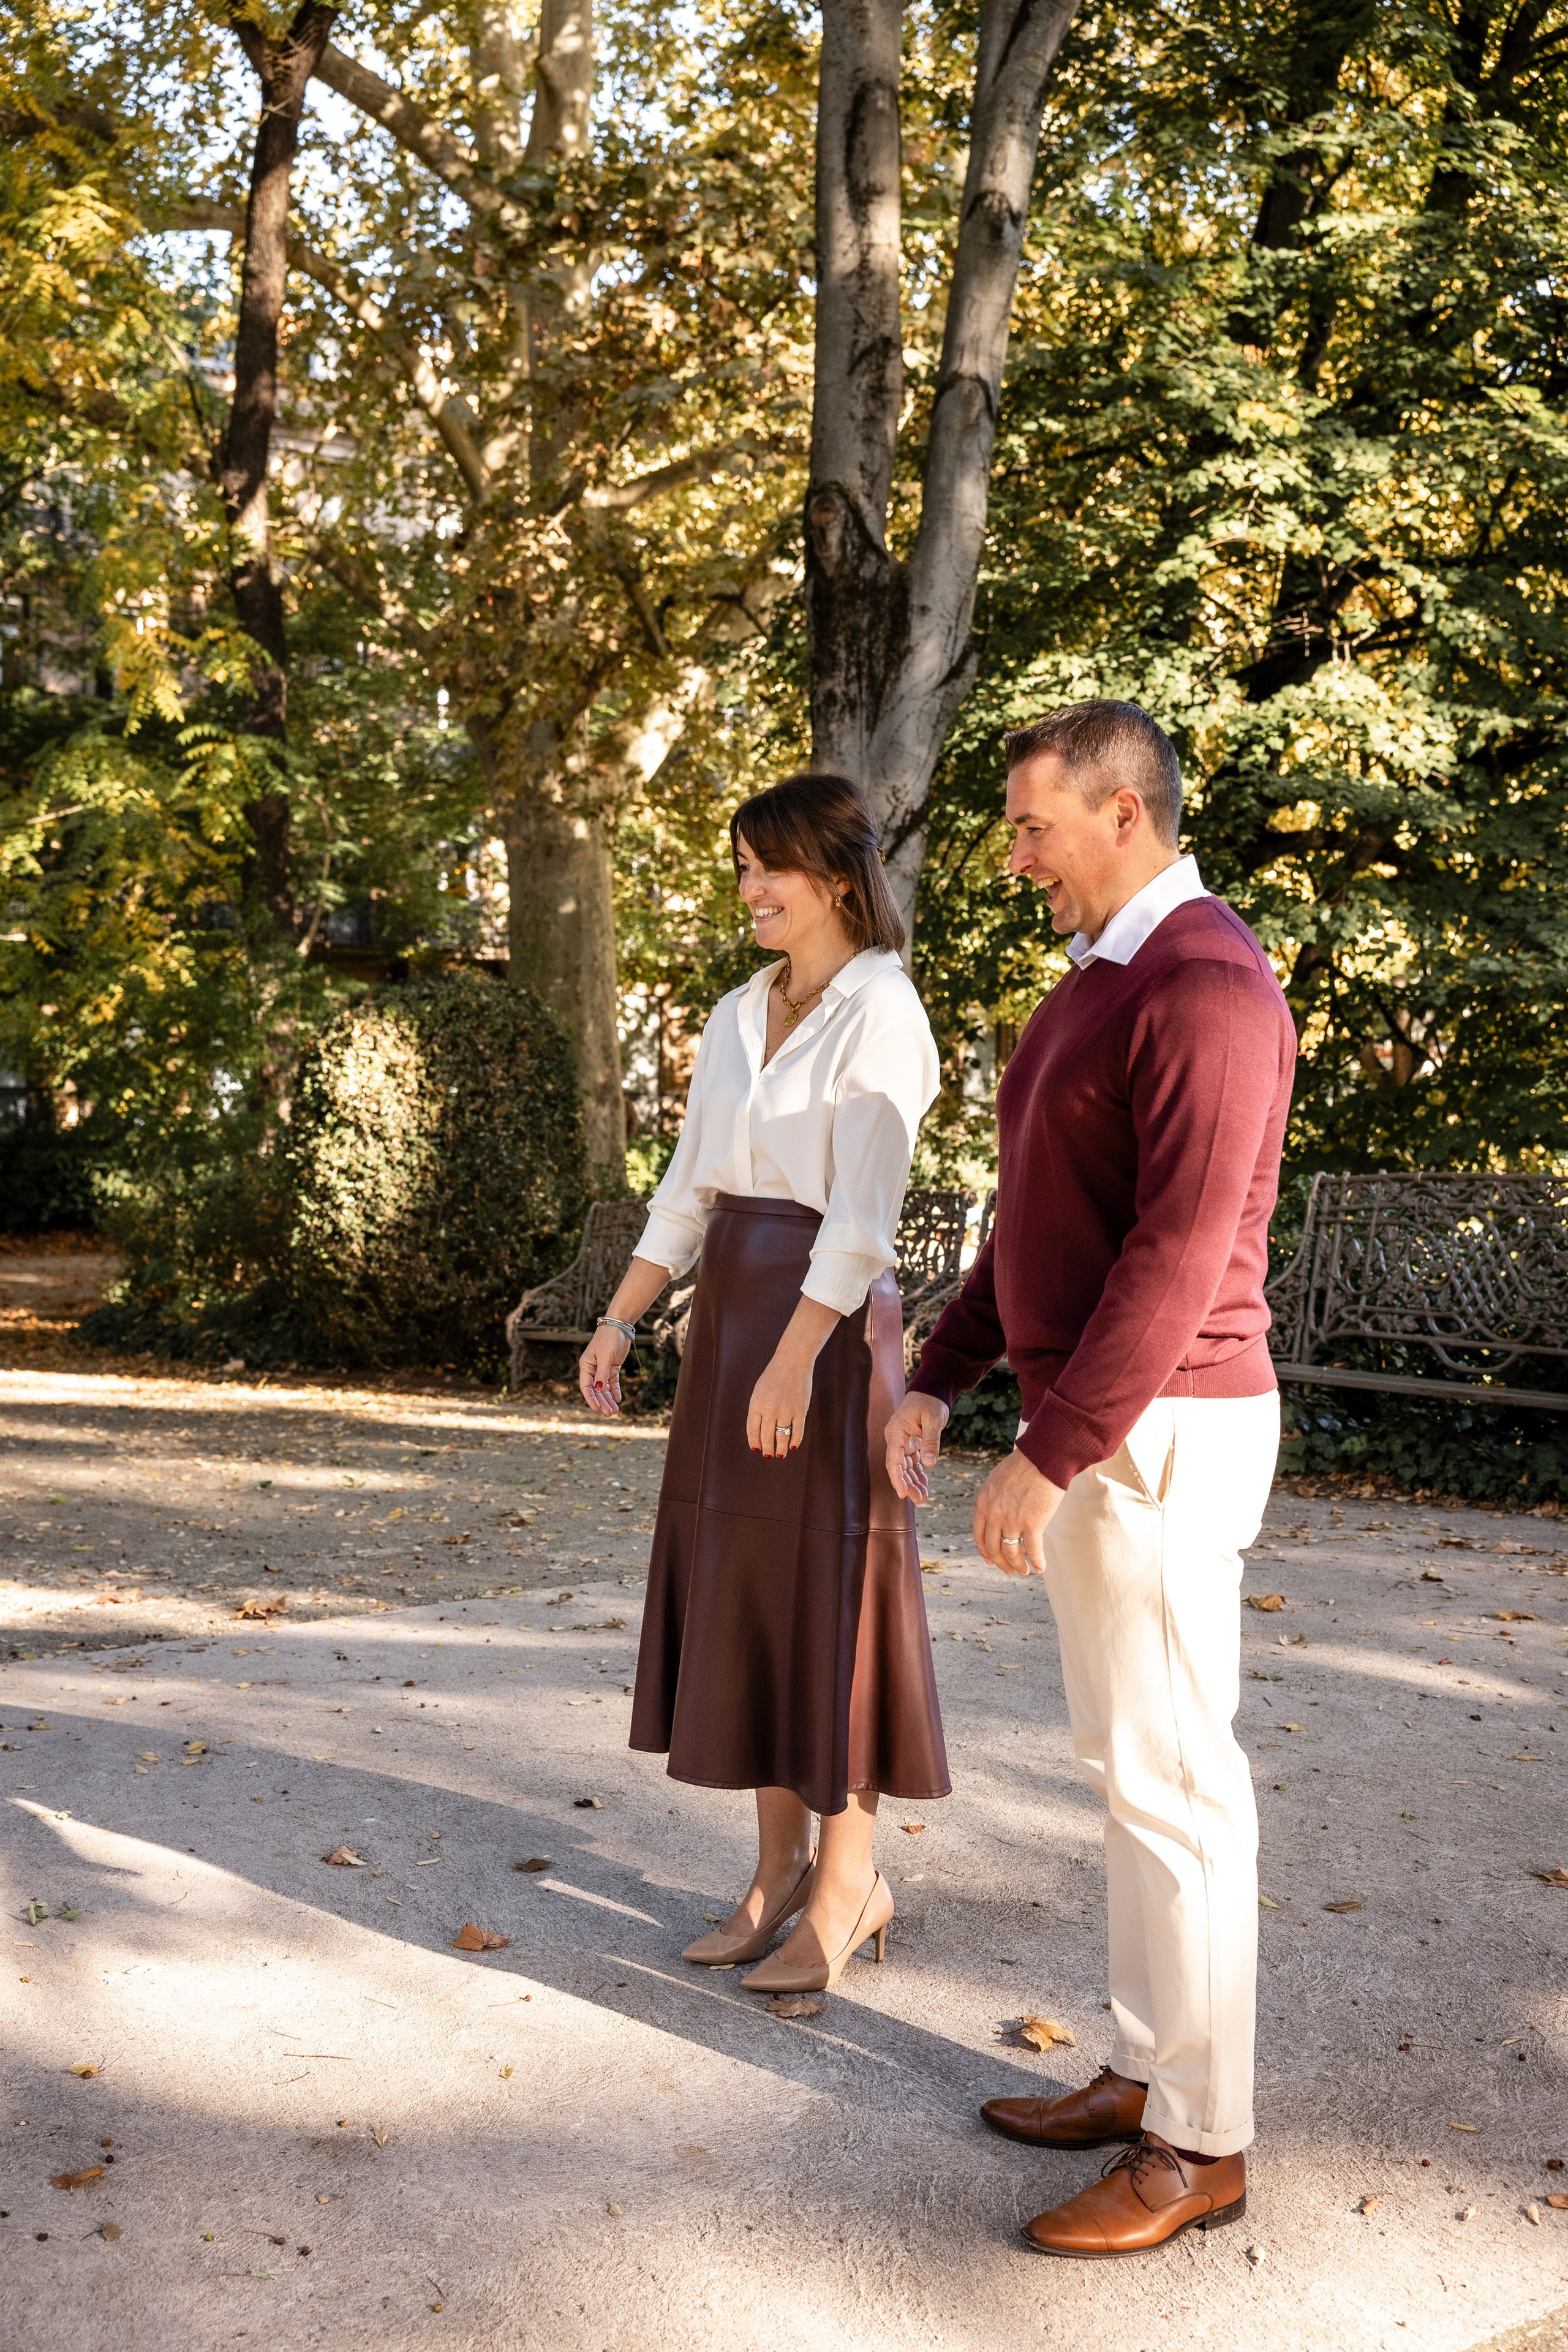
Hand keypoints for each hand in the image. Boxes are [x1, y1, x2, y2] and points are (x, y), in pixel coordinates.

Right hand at [578, 1323, 629, 1415]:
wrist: (620, 1326)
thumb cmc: (609, 1338)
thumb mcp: (606, 1356)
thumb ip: (602, 1373)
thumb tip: (598, 1390)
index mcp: (586, 1365)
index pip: (586, 1386)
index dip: (591, 1398)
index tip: (597, 1409)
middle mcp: (592, 1368)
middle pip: (596, 1390)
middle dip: (602, 1402)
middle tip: (609, 1413)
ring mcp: (602, 1368)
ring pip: (604, 1388)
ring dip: (608, 1399)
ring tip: (614, 1411)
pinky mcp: (612, 1366)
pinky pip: (612, 1382)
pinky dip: (615, 1390)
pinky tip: (618, 1399)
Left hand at [747, 1344, 813, 1458]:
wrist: (792, 1362)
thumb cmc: (774, 1377)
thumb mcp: (759, 1392)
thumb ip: (758, 1410)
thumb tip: (760, 1432)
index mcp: (756, 1404)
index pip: (753, 1430)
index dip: (755, 1442)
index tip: (757, 1449)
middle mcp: (770, 1410)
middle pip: (767, 1436)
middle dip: (767, 1449)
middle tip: (769, 1455)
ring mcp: (786, 1411)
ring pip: (782, 1437)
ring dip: (780, 1449)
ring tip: (780, 1455)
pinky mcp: (800, 1410)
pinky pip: (797, 1431)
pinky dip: (794, 1441)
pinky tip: (792, 1446)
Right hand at [884, 1390, 948, 1501]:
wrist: (932, 1389)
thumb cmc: (931, 1401)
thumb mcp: (933, 1420)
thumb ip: (930, 1441)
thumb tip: (929, 1464)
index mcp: (897, 1432)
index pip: (893, 1460)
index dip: (897, 1479)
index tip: (903, 1494)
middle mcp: (896, 1437)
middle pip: (898, 1466)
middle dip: (907, 1484)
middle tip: (919, 1499)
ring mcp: (902, 1440)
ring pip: (904, 1466)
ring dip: (912, 1481)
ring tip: (923, 1496)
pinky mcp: (910, 1442)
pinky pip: (911, 1461)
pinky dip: (918, 1473)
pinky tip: (925, 1484)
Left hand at [974, 1446, 1063, 1574]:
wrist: (1043, 1457)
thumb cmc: (1025, 1464)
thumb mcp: (998, 1480)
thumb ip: (994, 1499)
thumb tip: (998, 1515)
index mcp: (983, 1501)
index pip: (979, 1534)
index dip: (985, 1551)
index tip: (990, 1560)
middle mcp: (994, 1513)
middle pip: (993, 1548)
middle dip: (1001, 1563)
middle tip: (1009, 1570)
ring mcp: (1012, 1519)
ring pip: (1011, 1552)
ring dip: (1018, 1566)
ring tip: (1025, 1571)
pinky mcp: (1033, 1523)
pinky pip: (1032, 1550)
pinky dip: (1037, 1562)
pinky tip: (1041, 1567)